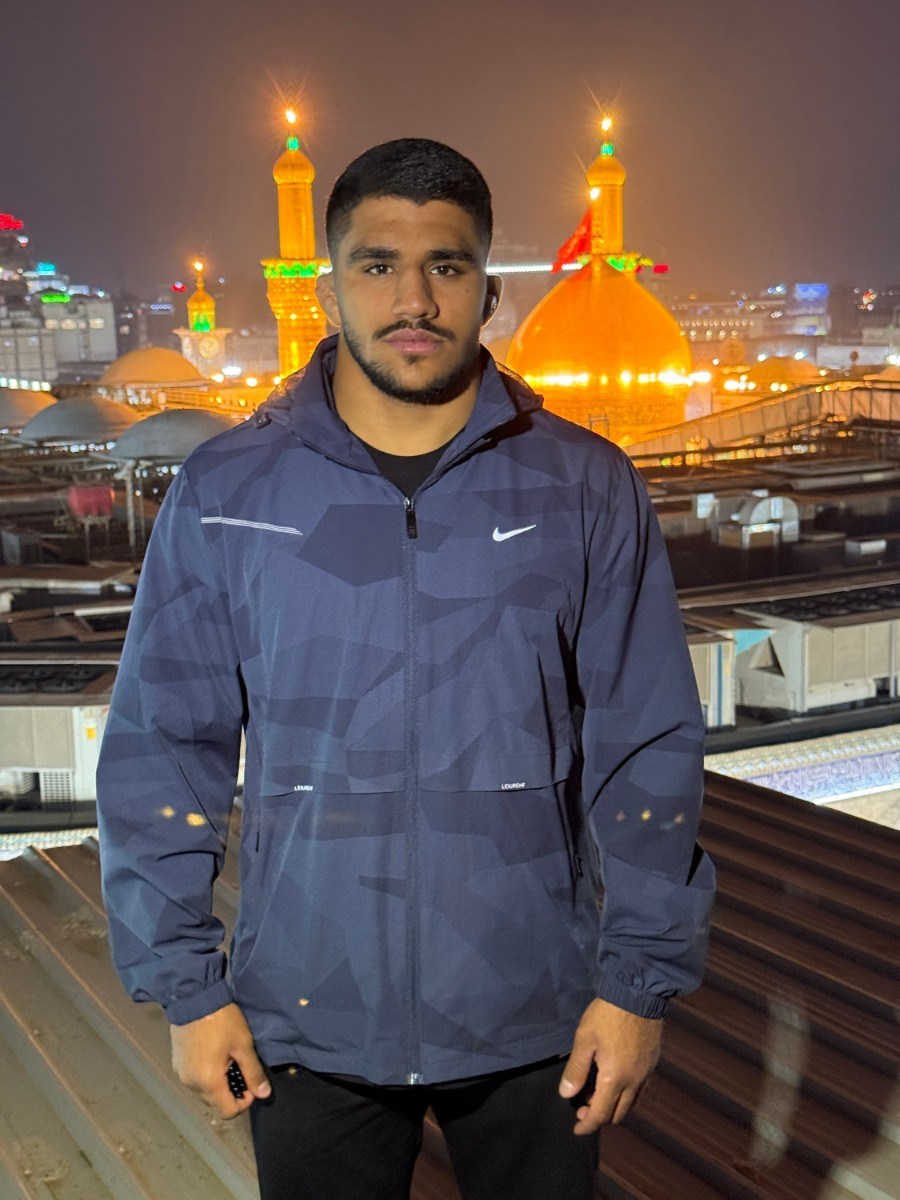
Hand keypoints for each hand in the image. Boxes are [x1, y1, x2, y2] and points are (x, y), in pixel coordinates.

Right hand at [170, 1002, 270, 1118]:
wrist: (194, 997)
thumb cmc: (221, 1020)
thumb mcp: (243, 1044)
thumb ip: (254, 1072)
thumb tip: (264, 1094)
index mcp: (208, 1082)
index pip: (228, 1112)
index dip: (244, 1102)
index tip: (251, 1082)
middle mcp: (191, 1084)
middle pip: (215, 1102)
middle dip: (232, 1092)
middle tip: (241, 1067)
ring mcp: (181, 1074)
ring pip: (204, 1091)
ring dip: (218, 1083)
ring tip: (227, 1059)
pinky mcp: (177, 1065)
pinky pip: (195, 1079)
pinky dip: (206, 1075)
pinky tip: (213, 1054)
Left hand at [558, 998, 661, 1133]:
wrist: (638, 994)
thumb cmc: (607, 1016)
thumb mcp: (584, 1040)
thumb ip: (576, 1070)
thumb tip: (567, 1094)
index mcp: (615, 1079)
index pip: (600, 1115)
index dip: (587, 1126)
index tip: (576, 1130)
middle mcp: (634, 1082)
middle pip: (618, 1114)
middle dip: (599, 1117)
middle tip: (582, 1107)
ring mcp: (646, 1073)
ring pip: (630, 1104)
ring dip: (613, 1106)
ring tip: (595, 1093)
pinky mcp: (652, 1063)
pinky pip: (639, 1090)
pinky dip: (625, 1094)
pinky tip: (613, 1080)